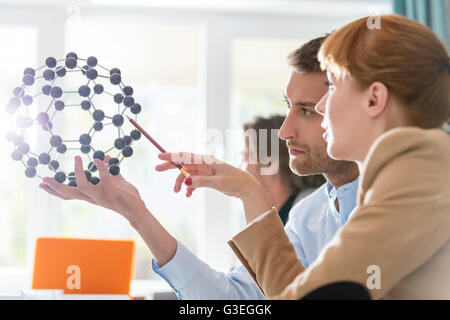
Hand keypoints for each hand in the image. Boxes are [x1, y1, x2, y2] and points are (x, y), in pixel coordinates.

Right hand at [39, 155, 145, 223]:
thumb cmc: (125, 196)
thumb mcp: (114, 181)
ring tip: (76, 158)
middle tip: (44, 178)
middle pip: (69, 194)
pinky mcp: (112, 191)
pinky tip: (99, 159)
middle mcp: (93, 197)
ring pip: (82, 186)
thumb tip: (105, 158)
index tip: (42, 184)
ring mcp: (101, 195)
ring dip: (78, 172)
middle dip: (56, 186)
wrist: (137, 209)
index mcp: (90, 195)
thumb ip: (108, 171)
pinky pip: (104, 177)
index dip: (55, 190)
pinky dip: (101, 167)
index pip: (69, 195)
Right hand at [155, 152, 272, 223]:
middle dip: (170, 166)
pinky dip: (190, 187)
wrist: (247, 188)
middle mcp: (205, 164)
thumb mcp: (218, 182)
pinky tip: (188, 195)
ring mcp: (206, 171)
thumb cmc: (235, 182)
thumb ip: (201, 181)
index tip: (159, 156)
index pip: (185, 156)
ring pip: (188, 174)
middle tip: (157, 169)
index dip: (172, 156)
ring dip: (181, 182)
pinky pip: (194, 181)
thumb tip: (186, 181)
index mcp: (206, 161)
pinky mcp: (208, 178)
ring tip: (177, 192)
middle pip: (183, 163)